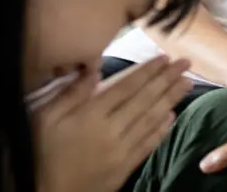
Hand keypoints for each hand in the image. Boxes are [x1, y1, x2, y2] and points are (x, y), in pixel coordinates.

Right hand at [33, 56, 192, 191]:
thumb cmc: (39, 153)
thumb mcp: (44, 118)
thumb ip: (70, 93)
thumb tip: (94, 69)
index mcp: (91, 114)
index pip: (127, 86)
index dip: (148, 71)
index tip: (165, 57)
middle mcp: (111, 130)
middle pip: (145, 100)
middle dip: (167, 80)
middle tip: (186, 64)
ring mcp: (120, 150)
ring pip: (151, 120)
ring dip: (171, 100)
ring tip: (187, 83)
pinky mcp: (123, 168)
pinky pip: (147, 145)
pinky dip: (161, 130)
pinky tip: (172, 117)